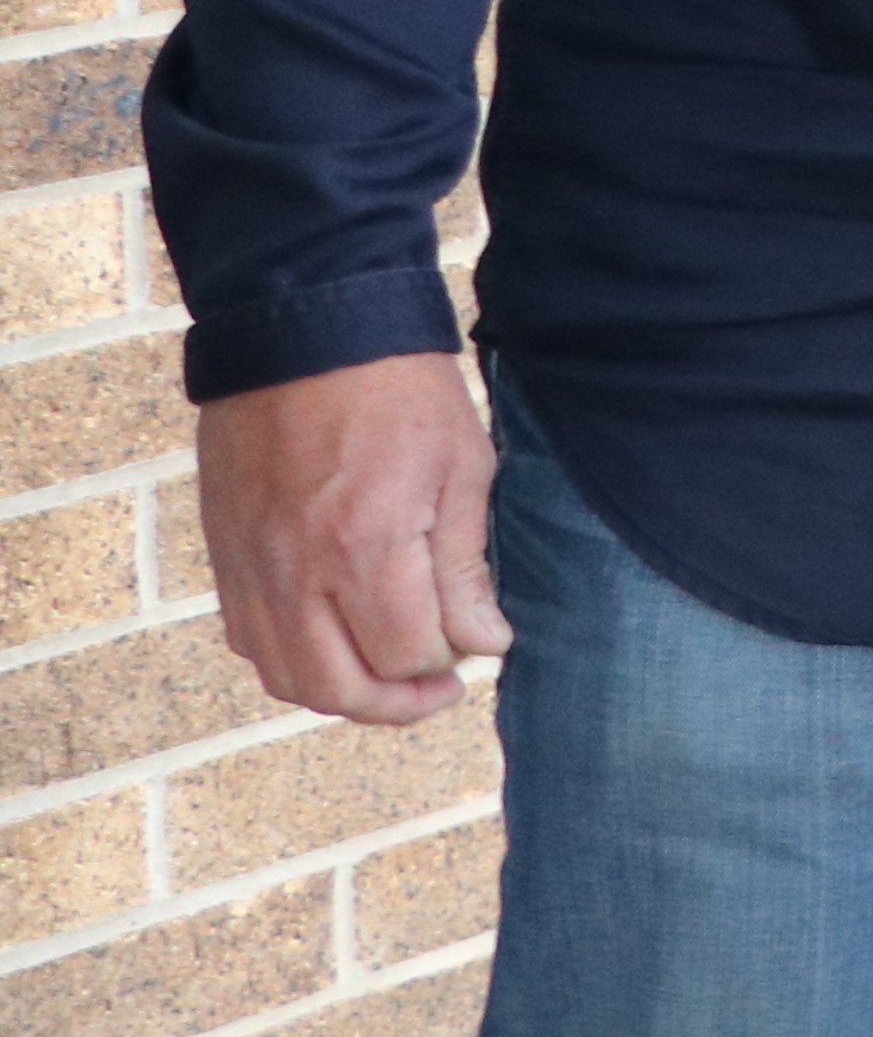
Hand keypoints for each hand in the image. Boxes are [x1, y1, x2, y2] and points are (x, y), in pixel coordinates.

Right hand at [197, 354, 505, 725]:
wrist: (305, 332)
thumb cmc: (399, 391)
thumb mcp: (463, 467)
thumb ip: (466, 567)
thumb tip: (484, 643)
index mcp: (366, 547)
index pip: (408, 654)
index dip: (451, 661)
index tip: (479, 642)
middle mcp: (297, 571)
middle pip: (339, 688)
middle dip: (398, 704)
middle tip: (442, 690)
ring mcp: (251, 568)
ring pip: (287, 677)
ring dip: (342, 693)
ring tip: (391, 675)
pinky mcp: (225, 556)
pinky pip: (251, 641)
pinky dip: (295, 660)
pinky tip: (337, 641)